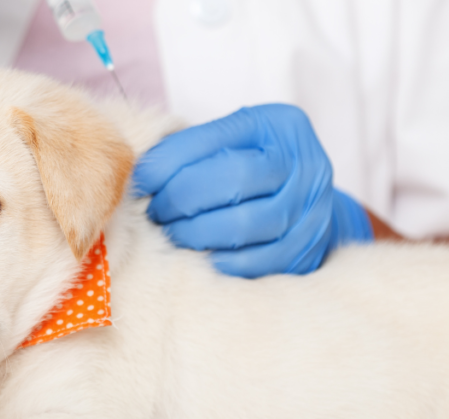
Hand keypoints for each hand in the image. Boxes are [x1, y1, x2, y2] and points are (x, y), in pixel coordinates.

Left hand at [132, 104, 372, 277]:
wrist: (304, 203)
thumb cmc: (249, 166)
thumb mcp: (228, 141)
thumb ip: (190, 149)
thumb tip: (136, 174)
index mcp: (278, 125)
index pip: (213, 139)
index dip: (167, 163)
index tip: (139, 182)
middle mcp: (305, 164)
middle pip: (233, 179)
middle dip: (180, 199)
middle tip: (155, 212)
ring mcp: (312, 210)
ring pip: (242, 225)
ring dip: (194, 234)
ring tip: (173, 233)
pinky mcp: (307, 251)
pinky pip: (256, 263)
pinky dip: (219, 261)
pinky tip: (200, 256)